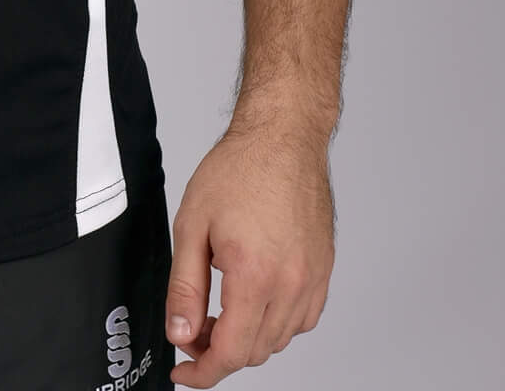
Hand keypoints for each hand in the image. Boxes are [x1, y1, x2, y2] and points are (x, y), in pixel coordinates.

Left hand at [164, 113, 333, 384]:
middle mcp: (291, 284)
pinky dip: (275, 322)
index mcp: (255, 275)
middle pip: (255, 351)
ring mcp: (313, 280)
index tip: (184, 373)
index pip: (231, 353)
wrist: (283, 138)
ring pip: (279, 339)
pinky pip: (301, 319)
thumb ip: (184, 287)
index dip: (203, 372)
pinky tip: (254, 297)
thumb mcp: (192, 225)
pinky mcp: (324, 272)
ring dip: (247, 337)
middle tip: (193, 329)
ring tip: (220, 308)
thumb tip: (181, 334)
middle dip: (219, 352)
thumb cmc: (240, 169)